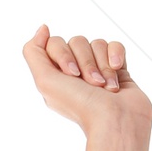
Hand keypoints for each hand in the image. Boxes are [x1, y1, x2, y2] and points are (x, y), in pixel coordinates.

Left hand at [22, 25, 151, 138]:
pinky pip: (115, 45)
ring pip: (97, 43)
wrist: (117, 122)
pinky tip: (118, 72)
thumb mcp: (45, 82)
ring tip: (106, 88)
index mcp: (56, 77)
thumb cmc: (81, 106)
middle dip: (86, 62)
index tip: (72, 75)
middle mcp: (75, 72)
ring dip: (102, 65)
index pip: (54, 43)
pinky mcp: (117, 69)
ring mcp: (97, 69)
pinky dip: (117, 56)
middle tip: (92, 85)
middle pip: (77, 41)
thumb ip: (33, 54)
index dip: (63, 55)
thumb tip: (42, 29)